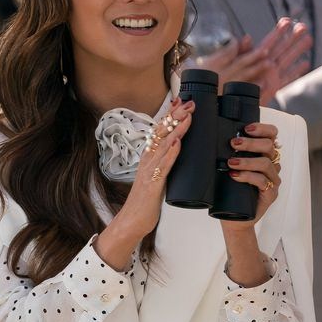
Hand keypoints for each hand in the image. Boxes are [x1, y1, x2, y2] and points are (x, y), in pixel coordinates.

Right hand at [95, 97, 194, 268]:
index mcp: (149, 157)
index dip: (170, 115)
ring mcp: (149, 170)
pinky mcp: (153, 184)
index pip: (160, 130)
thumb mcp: (157, 177)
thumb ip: (165, 164)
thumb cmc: (145, 201)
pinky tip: (178, 143)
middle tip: (189, 102)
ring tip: (188, 116)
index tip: (181, 100)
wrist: (132, 221)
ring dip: (177, 129)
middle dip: (176, 116)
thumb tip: (178, 152)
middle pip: (162, 132)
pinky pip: (163, 166)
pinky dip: (171, 153)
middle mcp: (148, 159)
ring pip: (164, 145)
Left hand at [190, 19, 312, 104]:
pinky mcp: (272, 88)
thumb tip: (246, 37)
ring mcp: (269, 76)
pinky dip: (296, 71)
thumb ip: (237, 51)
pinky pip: (286, 79)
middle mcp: (263, 66)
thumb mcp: (226, 64)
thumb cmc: (222, 83)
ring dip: (297, 50)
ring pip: (287, 60)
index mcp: (253, 59)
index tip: (286, 20)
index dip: (277, 32)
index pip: (268, 42)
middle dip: (292, 37)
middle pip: (281, 49)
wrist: (224, 104)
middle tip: (303, 26)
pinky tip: (305, 63)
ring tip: (308, 39)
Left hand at [220, 122, 282, 231]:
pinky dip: (248, 176)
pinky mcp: (270, 194)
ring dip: (247, 160)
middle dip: (250, 142)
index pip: (272, 135)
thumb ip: (228, 152)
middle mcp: (272, 166)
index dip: (262, 129)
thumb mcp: (227, 167)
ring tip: (231, 162)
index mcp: (264, 155)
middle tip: (233, 143)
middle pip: (269, 146)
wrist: (233, 217)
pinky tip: (235, 176)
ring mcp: (273, 180)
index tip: (246, 128)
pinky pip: (263, 181)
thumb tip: (212, 137)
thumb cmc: (229, 190)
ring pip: (266, 163)